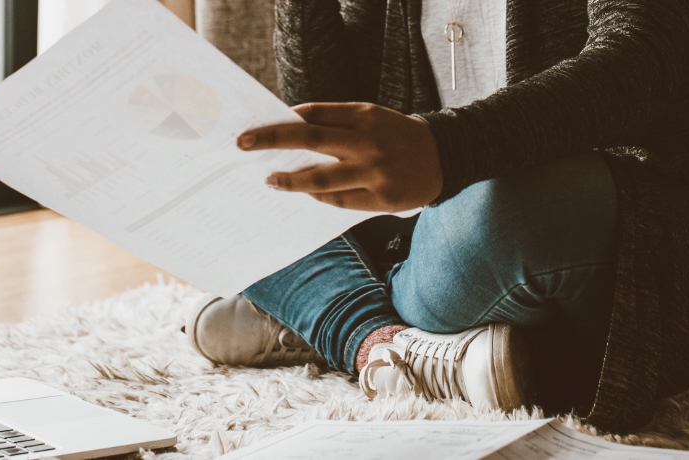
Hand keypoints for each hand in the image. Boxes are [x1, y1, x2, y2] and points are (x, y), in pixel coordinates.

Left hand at [238, 102, 442, 211]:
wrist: (445, 156)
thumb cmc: (396, 135)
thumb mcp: (370, 116)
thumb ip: (336, 121)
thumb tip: (290, 127)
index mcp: (364, 115)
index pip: (313, 115)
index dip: (281, 121)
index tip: (254, 128)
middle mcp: (368, 142)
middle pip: (310, 139)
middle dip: (272, 140)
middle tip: (243, 144)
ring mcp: (375, 172)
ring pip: (321, 178)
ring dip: (290, 179)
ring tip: (270, 179)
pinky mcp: (382, 198)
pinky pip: (340, 201)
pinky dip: (319, 197)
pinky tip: (305, 194)